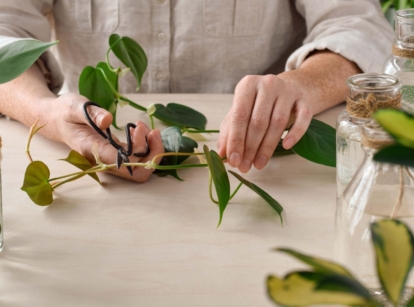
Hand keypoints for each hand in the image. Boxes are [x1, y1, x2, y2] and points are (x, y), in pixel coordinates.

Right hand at [41, 93, 163, 181]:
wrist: (55, 120)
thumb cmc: (64, 113)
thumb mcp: (74, 106)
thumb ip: (91, 113)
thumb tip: (107, 120)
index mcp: (94, 151)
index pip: (126, 164)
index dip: (140, 151)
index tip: (139, 128)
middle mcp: (105, 160)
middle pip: (139, 172)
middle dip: (152, 153)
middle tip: (151, 130)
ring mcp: (111, 159)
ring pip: (141, 166)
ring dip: (150, 148)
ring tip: (143, 126)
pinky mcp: (115, 154)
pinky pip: (136, 157)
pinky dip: (145, 145)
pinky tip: (139, 129)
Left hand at [217, 73, 312, 172]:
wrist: (284, 90)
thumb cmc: (256, 105)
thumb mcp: (240, 114)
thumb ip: (229, 132)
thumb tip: (222, 154)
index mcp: (248, 85)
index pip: (240, 115)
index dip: (235, 140)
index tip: (233, 160)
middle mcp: (268, 84)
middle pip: (259, 121)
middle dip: (250, 147)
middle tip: (245, 166)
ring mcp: (288, 90)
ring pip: (278, 122)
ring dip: (267, 147)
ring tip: (259, 164)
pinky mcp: (304, 100)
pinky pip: (303, 118)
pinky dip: (295, 133)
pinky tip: (286, 146)